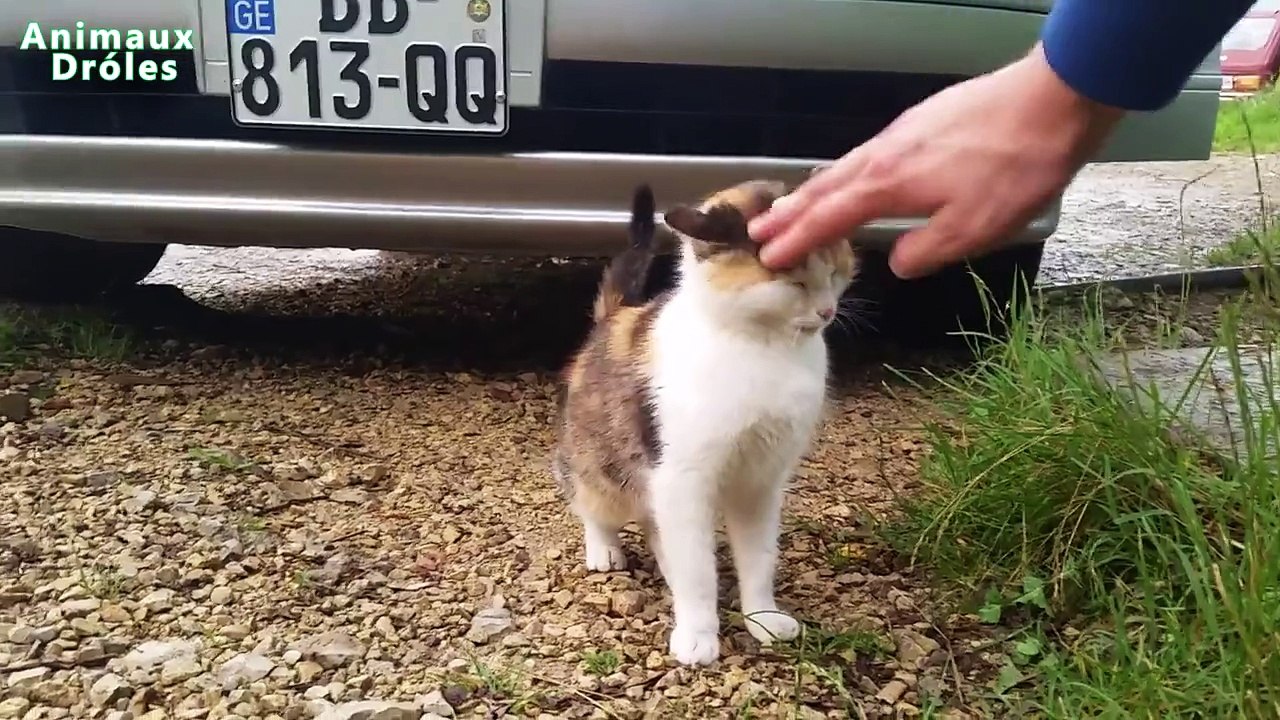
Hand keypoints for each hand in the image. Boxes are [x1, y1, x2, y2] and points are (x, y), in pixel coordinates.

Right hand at [749, 43, 1124, 278]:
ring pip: (844, 167)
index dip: (797, 240)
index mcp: (887, 184)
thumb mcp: (973, 228)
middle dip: (790, 212)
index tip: (770, 257)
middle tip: (758, 230)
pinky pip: (867, 153)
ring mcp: (902, 133)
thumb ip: (926, 252)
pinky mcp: (923, 122)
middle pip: (824, 187)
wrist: (1053, 99)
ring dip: (813, 191)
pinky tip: (853, 177)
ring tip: (792, 206)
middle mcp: (884, 154)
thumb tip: (898, 262)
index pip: (828, 218)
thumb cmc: (1016, 168)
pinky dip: (844, 172)